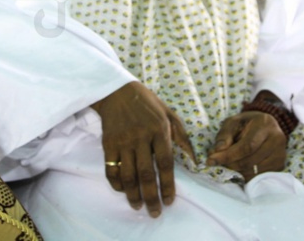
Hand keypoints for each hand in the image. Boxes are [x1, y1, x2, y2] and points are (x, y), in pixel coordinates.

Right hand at [92, 82, 193, 217]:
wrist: (118, 92)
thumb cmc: (148, 104)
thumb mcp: (170, 115)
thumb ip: (182, 137)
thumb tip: (194, 160)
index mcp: (159, 129)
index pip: (165, 163)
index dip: (168, 185)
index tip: (169, 200)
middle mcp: (141, 137)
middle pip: (146, 174)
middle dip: (151, 196)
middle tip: (155, 212)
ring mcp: (123, 141)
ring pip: (128, 175)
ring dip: (133, 195)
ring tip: (138, 206)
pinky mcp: (108, 143)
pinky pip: (111, 168)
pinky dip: (116, 183)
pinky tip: (123, 190)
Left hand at [206, 112, 286, 180]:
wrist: (266, 126)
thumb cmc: (247, 124)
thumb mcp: (233, 122)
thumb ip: (224, 135)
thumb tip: (217, 151)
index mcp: (266, 125)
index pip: (247, 146)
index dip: (228, 156)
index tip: (211, 160)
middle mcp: (277, 139)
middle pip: (250, 160)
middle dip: (230, 164)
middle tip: (216, 163)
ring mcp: (281, 154)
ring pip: (254, 171)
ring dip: (236, 171)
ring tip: (226, 164)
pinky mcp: (280, 165)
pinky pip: (259, 176)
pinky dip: (245, 175)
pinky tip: (238, 169)